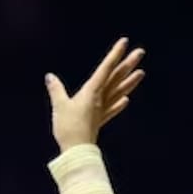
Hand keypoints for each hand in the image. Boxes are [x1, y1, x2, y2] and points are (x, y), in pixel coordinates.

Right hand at [45, 37, 145, 152]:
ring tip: (141, 73)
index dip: (115, 54)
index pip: (106, 68)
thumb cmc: (68, 127)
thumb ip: (56, 90)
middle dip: (128, 64)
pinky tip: (126, 100)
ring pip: (118, 92)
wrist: (77, 151)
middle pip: (116, 78)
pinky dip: (119, 104)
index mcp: (91, 91)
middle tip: (140, 52)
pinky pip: (112, 110)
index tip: (124, 42)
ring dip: (130, 82)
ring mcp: (102, 110)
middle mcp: (100, 98)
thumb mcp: (59, 106)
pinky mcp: (100, 121)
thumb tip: (50, 77)